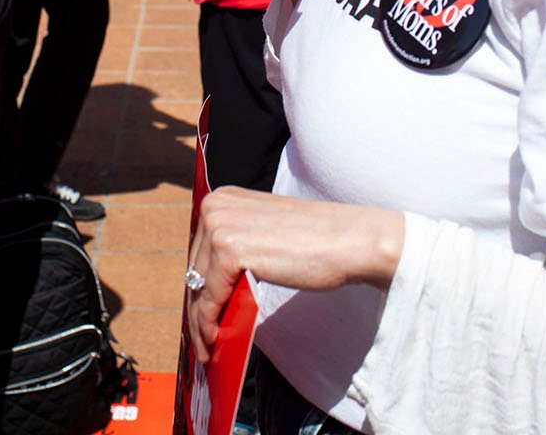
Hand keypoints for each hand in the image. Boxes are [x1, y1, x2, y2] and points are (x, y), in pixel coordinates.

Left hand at [185, 187, 404, 363]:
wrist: (350, 240)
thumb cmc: (318, 241)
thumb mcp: (265, 235)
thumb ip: (238, 248)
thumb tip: (212, 288)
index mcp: (223, 197)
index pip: (200, 252)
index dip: (199, 287)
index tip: (199, 314)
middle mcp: (215, 205)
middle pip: (195, 269)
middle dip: (199, 306)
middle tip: (203, 338)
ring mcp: (220, 225)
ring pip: (198, 287)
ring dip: (201, 322)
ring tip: (208, 347)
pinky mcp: (229, 249)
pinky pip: (210, 298)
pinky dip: (208, 324)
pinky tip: (214, 341)